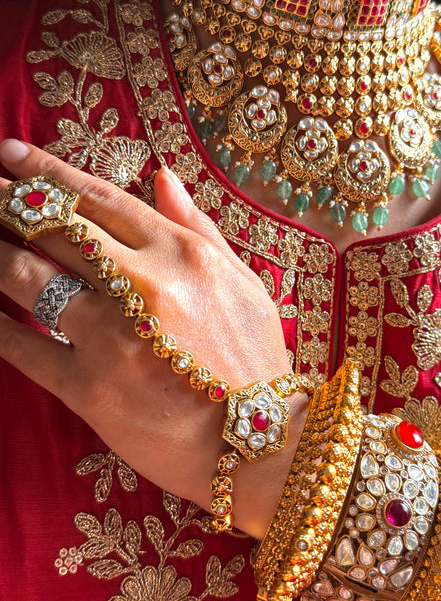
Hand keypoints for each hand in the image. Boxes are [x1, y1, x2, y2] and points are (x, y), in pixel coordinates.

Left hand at [0, 139, 304, 529]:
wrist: (257, 446)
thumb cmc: (253, 363)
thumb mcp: (242, 282)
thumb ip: (198, 226)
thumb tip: (162, 176)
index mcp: (182, 255)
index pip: (100, 198)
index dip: (48, 172)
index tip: (11, 154)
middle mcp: (142, 285)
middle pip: (56, 228)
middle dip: (8, 202)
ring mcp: (111, 336)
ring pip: (30, 279)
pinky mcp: (88, 387)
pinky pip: (25, 349)